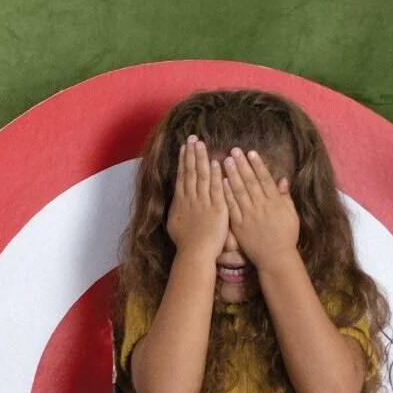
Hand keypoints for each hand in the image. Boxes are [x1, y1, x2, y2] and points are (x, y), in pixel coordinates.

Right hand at [165, 135, 227, 260]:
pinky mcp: (216, 209)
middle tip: (193, 138)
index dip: (183, 161)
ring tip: (201, 144)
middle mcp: (190, 199)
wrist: (195, 254)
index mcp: (181, 202)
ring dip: (201, 159)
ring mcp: (203, 203)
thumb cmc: (186, 244)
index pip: (182, 177)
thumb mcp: (175, 225)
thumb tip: (176, 204)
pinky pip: (215, 188)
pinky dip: (214, 175)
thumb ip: (177, 211)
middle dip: (191, 154)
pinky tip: (215, 162)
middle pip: (190, 172)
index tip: (184, 147)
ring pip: (201, 176)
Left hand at [221, 148, 299, 269]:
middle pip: (250, 181)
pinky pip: (232, 207)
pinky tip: (220, 183)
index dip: (257, 165)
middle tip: (234, 151)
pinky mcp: (239, 225)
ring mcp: (249, 215)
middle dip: (241, 165)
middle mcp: (261, 205)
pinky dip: (226, 195)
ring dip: (232, 175)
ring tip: (225, 161)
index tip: (250, 152)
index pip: (264, 179)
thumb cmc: (286, 236)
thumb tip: (282, 180)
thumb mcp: (291, 214)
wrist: (275, 258)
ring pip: (239, 191)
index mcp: (274, 201)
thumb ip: (285, 197)